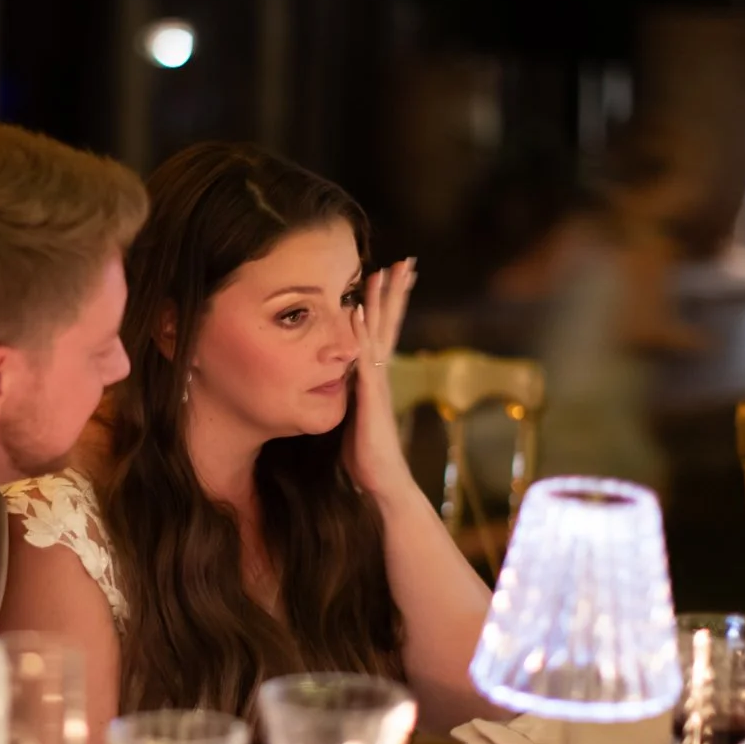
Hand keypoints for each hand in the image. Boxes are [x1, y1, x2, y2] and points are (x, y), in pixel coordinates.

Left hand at [342, 258, 416, 502]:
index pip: (384, 331)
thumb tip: (338, 384)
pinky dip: (361, 333)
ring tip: (384, 271)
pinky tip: (357, 311)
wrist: (383, 482)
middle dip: (396, 292)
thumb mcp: (354, 418)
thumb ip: (349, 397)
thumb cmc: (367, 456)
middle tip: (407, 261)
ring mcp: (378, 383)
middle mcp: (381, 374)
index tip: (391, 276)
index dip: (388, 304)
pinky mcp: (371, 396)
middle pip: (390, 323)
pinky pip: (365, 357)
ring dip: (382, 302)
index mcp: (376, 377)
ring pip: (380, 333)